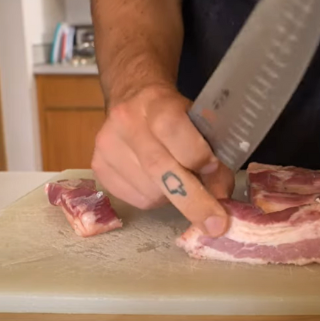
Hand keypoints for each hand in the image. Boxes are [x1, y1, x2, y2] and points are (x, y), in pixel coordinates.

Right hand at [91, 85, 234, 236]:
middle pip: (159, 168)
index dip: (196, 154)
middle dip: (193, 200)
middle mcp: (126, 121)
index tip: (214, 169)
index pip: (173, 129)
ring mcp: (107, 144)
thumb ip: (213, 158)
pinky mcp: (98, 166)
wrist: (133, 97)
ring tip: (178, 181)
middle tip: (215, 223)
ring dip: (173, 197)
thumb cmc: (175, 114)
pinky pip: (135, 199)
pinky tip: (158, 183)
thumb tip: (221, 198)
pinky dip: (155, 199)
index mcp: (155, 102)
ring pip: (149, 191)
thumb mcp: (200, 124)